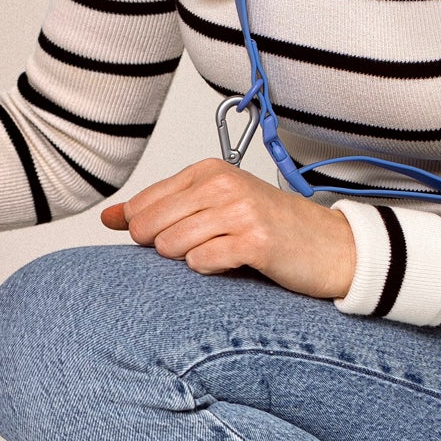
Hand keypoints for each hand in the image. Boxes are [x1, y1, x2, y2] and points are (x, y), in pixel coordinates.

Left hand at [101, 158, 357, 299]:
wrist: (333, 247)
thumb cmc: (272, 229)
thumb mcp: (214, 208)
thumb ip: (159, 211)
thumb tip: (107, 218)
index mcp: (210, 171)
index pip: (144, 202)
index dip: (142, 229)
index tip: (163, 238)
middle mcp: (222, 185)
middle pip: (150, 225)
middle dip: (162, 247)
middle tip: (198, 249)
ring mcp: (239, 211)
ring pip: (172, 245)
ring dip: (189, 259)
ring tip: (218, 254)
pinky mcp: (255, 241)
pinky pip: (202, 262)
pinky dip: (210, 270)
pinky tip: (232, 263)